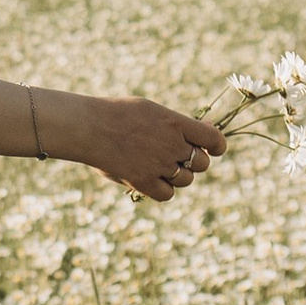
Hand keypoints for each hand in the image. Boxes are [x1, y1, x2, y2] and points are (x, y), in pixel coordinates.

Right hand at [83, 99, 227, 203]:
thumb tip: (207, 129)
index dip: (217, 146)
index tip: (213, 148)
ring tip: (158, 164)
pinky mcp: (143, 182)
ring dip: (178, 175)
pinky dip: (163, 189)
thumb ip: (180, 124)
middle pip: (202, 163)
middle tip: (175, 154)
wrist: (88, 127)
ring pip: (186, 180)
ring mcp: (158, 165)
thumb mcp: (152, 110)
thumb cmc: (119, 114)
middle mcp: (172, 145)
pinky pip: (168, 194)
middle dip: (193, 160)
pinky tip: (152, 179)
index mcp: (176, 123)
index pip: (214, 139)